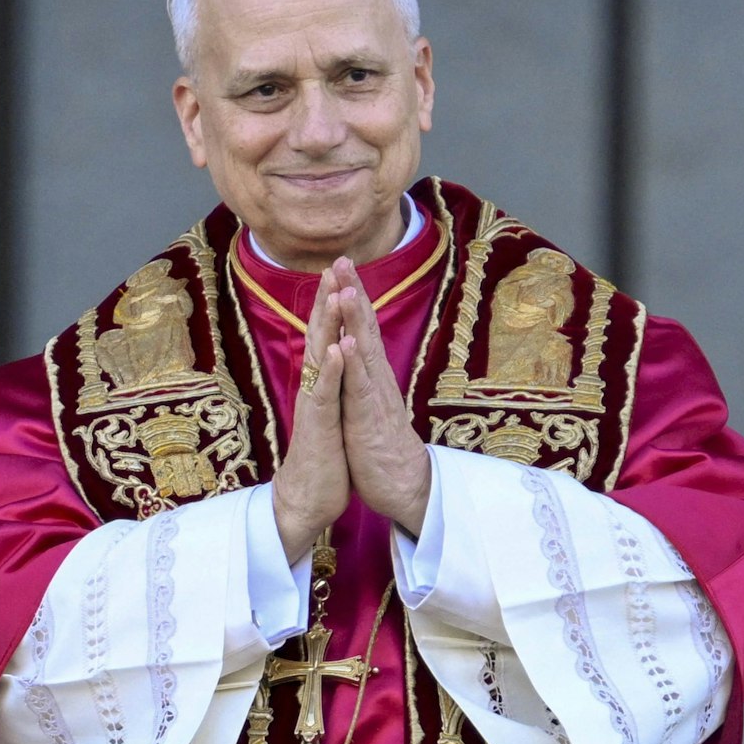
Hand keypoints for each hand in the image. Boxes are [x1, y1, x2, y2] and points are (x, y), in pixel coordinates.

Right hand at [272, 267, 349, 563]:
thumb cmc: (321, 457)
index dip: (330, 304)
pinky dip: (331, 370)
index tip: (339, 272)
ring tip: (334, 294)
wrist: (306, 500)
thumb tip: (330, 363)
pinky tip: (336, 348)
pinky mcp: (318, 427)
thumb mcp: (328, 414)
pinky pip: (324, 393)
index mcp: (319, 384)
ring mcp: (314, 405)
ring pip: (319, 358)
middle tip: (332, 264)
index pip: (324, 337)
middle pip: (317, 336)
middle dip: (326, 300)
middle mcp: (313, 388)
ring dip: (327, 325)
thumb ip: (327, 387)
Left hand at [330, 258, 431, 534]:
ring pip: (364, 350)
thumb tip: (355, 354)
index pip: (361, 328)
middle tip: (344, 259)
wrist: (402, 484)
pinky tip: (347, 341)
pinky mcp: (369, 418)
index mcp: (371, 375)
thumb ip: (361, 378)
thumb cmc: (381, 445)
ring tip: (346, 289)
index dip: (351, 297)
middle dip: (353, 292)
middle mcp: (376, 378)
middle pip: (365, 328)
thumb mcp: (366, 403)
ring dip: (355, 319)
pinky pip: (360, 387)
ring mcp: (374, 396)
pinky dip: (353, 363)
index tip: (340, 267)